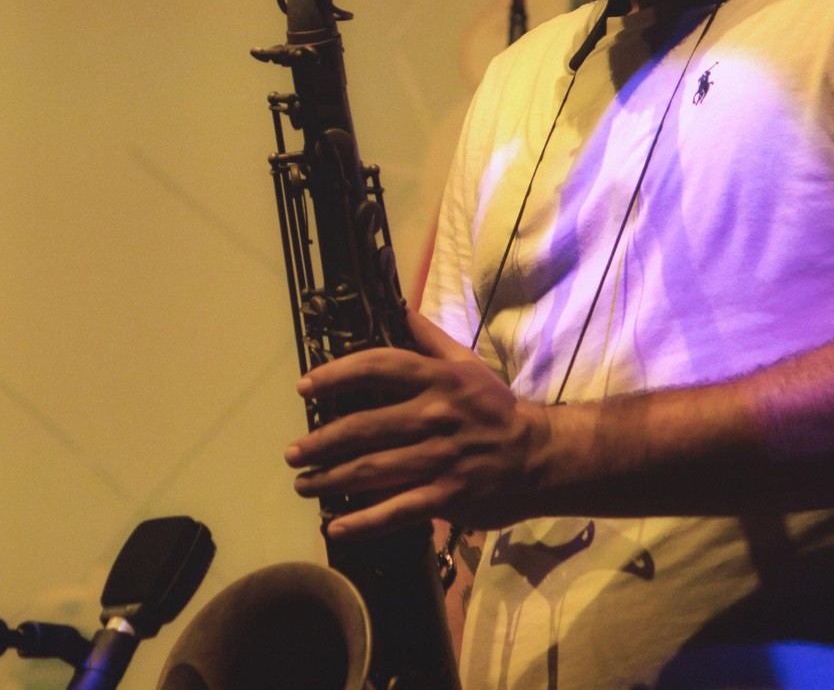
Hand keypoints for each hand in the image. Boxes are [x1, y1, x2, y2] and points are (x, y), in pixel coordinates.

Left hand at [284, 311, 548, 539]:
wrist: (541, 457)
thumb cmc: (495, 408)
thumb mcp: (467, 364)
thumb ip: (429, 337)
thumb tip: (397, 306)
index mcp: (438, 380)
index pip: (378, 367)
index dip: (336, 374)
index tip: (304, 387)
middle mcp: (435, 416)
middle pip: (365, 426)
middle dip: (321, 441)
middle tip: (292, 452)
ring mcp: (440, 459)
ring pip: (373, 470)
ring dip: (330, 479)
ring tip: (302, 484)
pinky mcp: (448, 497)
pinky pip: (397, 511)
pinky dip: (363, 522)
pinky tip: (334, 527)